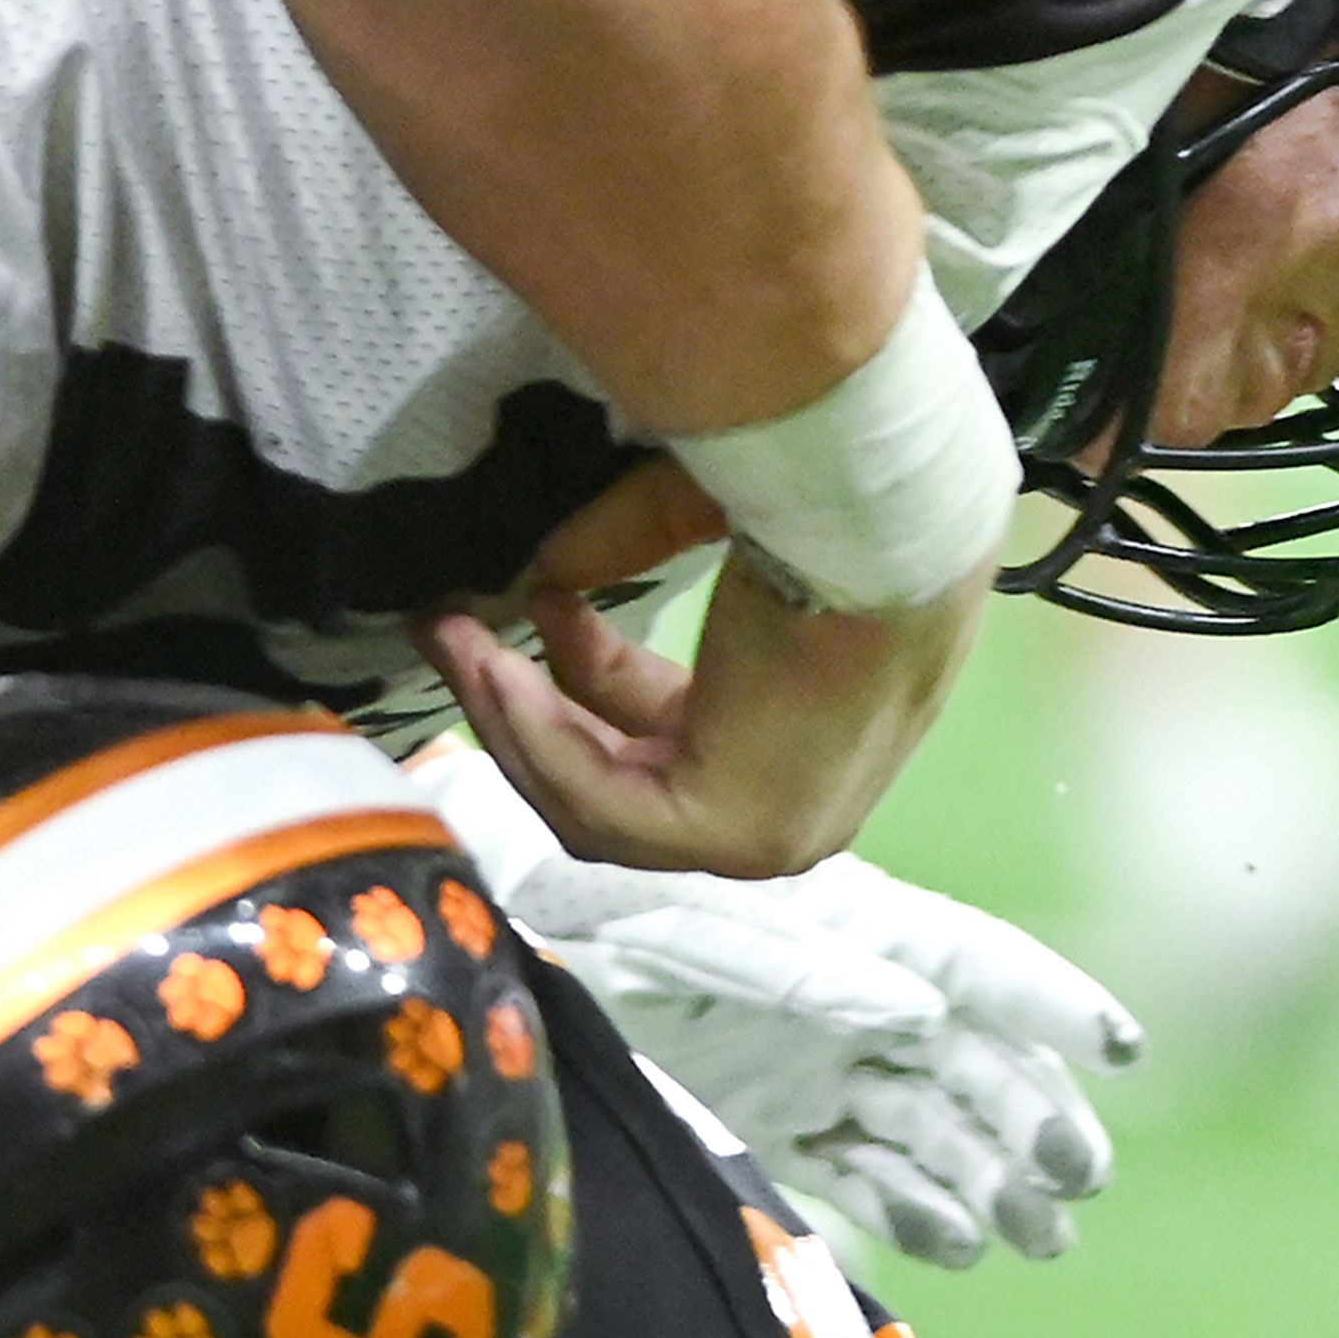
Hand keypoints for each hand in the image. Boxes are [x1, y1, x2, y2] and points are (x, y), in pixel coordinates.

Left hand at [415, 749, 1141, 1267]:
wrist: (491, 941)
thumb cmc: (582, 904)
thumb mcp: (683, 923)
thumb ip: (796, 966)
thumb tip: (910, 1013)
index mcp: (850, 921)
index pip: (977, 964)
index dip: (1054, 1002)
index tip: (1125, 1050)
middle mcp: (849, 992)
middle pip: (974, 1061)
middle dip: (1036, 1118)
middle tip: (1078, 1181)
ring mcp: (813, 1059)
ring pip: (933, 1125)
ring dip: (992, 1177)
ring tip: (1038, 1235)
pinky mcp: (769, 1118)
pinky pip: (863, 1170)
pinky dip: (913, 1210)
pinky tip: (952, 1245)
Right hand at [420, 551, 983, 879]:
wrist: (887, 516)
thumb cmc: (834, 506)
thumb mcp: (710, 525)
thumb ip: (625, 546)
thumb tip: (540, 571)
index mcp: (811, 733)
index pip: (673, 729)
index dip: (582, 670)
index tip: (531, 599)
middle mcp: (795, 799)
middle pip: (622, 775)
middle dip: (524, 705)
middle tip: (451, 631)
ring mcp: (765, 830)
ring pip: (598, 802)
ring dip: (512, 718)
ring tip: (451, 638)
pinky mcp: (730, 831)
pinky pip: (599, 802)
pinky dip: (534, 735)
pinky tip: (492, 666)